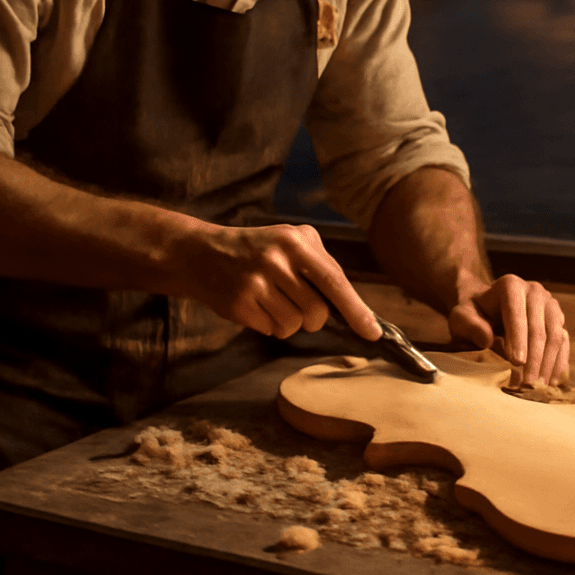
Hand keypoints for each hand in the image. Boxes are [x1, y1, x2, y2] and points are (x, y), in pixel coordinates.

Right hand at [179, 219, 382, 342]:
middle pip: (317, 312)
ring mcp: (255, 282)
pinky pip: (271, 331)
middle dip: (313, 318)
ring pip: (294, 326)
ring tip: (272, 301)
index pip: (334, 281)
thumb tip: (355, 306)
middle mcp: (276, 259)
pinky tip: (255, 305)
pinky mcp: (239, 304)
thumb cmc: (258, 250)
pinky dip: (269, 325)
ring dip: (288, 322)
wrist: (202, 253)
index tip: (372, 332)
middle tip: (296, 303)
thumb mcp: (290, 241)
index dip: (356, 310)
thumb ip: (321, 266)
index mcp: (295, 241)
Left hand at [447, 274, 568, 385]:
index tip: (516, 363)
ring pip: (555, 336)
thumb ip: (470, 325)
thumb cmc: (474, 315)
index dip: (518, 339)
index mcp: (510, 286)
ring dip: (548, 363)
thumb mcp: (462, 317)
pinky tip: (553, 381)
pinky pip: (563, 342)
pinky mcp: (558, 319)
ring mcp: (550, 304)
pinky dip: (559, 362)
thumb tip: (487, 339)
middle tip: (528, 383)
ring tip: (539, 386)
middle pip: (539, 328)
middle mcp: (534, 291)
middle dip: (534, 358)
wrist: (487, 309)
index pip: (517, 314)